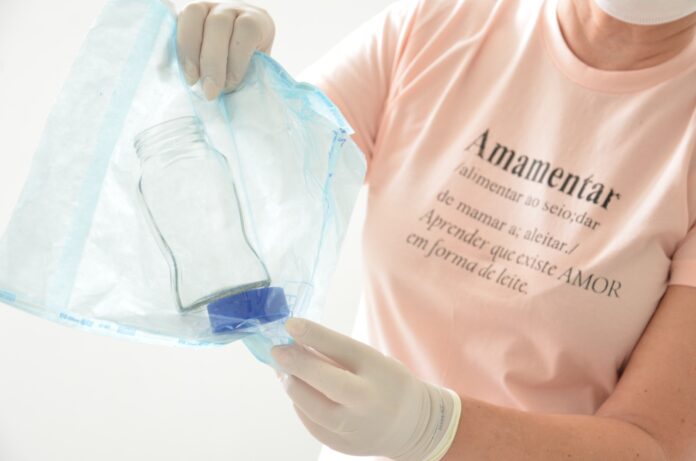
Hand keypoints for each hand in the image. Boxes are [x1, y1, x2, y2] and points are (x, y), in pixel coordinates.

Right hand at [176, 2, 274, 99]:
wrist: (235, 62)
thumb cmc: (249, 71)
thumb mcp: (255, 72)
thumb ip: (247, 78)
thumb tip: (231, 98)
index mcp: (256, 21)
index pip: (247, 29)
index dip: (238, 57)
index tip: (230, 85)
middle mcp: (231, 9)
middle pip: (219, 24)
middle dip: (212, 60)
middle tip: (210, 92)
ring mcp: (207, 7)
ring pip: (194, 15)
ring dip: (189, 50)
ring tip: (191, 80)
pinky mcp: (186, 15)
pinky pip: (175, 22)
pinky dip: (174, 47)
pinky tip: (172, 69)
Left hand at [271, 318, 461, 460]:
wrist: (412, 426)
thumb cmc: (387, 383)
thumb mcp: (372, 361)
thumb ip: (337, 353)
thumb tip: (296, 340)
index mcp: (379, 371)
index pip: (344, 349)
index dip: (314, 335)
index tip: (290, 324)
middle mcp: (369, 402)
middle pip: (327, 382)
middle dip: (298, 364)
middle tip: (277, 350)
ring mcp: (355, 428)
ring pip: (312, 408)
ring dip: (292, 385)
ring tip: (282, 370)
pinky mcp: (342, 445)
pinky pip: (312, 423)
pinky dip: (300, 404)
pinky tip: (297, 390)